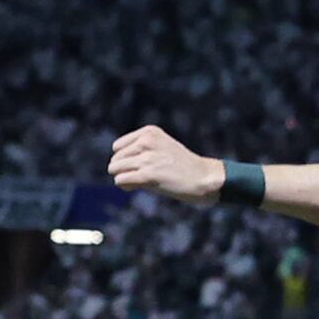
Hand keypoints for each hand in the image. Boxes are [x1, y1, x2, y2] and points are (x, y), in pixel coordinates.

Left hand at [106, 124, 220, 202]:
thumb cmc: (184, 166)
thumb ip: (141, 150)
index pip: (118, 146)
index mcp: (149, 132)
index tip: (139, 166)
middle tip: (141, 177)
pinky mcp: (147, 174)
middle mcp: (146, 142)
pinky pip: (121, 180)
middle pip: (115, 159)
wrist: (204, 178)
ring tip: (140, 182)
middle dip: (124, 170)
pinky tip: (137, 187)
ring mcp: (147, 158)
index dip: (126, 159)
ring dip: (124, 178)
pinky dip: (125, 186)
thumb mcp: (162, 148)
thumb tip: (114, 167)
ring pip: (115, 169)